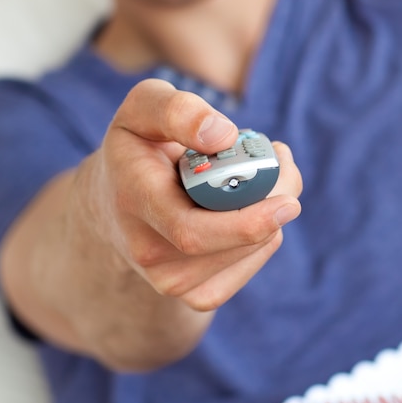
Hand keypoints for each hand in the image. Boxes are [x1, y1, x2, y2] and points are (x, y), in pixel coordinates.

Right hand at [85, 78, 302, 311]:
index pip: (191, 232)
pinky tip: (249, 212)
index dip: (245, 223)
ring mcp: (171, 280)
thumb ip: (176, 110)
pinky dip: (263, 238)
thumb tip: (223, 136)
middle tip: (286, 170)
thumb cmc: (138, 148)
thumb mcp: (143, 108)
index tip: (288, 201)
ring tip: (261, 179)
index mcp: (135, 202)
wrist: (113, 203)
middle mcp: (149, 252)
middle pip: (230, 245)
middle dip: (270, 209)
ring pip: (249, 252)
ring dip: (271, 217)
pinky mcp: (194, 294)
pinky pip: (248, 266)